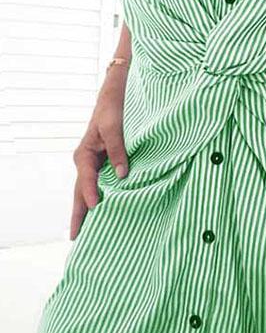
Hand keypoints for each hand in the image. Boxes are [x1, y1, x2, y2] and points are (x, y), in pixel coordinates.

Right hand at [70, 64, 129, 239]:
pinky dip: (98, 198)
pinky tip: (102, 212)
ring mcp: (93, 163)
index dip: (91, 194)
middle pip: (81, 192)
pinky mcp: (103, 163)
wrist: (115, 94)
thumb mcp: (114, 128)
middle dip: (79, 214)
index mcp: (85, 153)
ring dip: (87, 210)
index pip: (86, 179)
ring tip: (86, 232)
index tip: (96, 209)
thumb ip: (118, 151)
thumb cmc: (114, 108)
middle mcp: (85, 161)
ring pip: (88, 191)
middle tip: (75, 238)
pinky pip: (99, 185)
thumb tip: (123, 175)